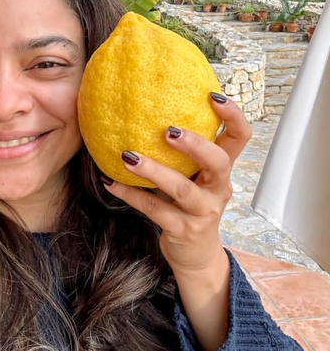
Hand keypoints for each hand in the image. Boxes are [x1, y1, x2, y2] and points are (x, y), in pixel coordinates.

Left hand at [103, 93, 251, 275]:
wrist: (197, 255)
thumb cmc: (189, 206)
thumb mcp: (194, 178)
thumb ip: (182, 153)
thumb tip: (147, 110)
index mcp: (222, 171)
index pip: (239, 138)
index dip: (233, 116)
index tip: (213, 95)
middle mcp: (218, 189)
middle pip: (219, 162)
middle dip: (196, 144)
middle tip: (169, 130)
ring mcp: (203, 212)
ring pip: (182, 189)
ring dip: (153, 170)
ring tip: (128, 156)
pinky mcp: (183, 230)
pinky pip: (154, 209)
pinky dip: (130, 194)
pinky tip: (110, 182)